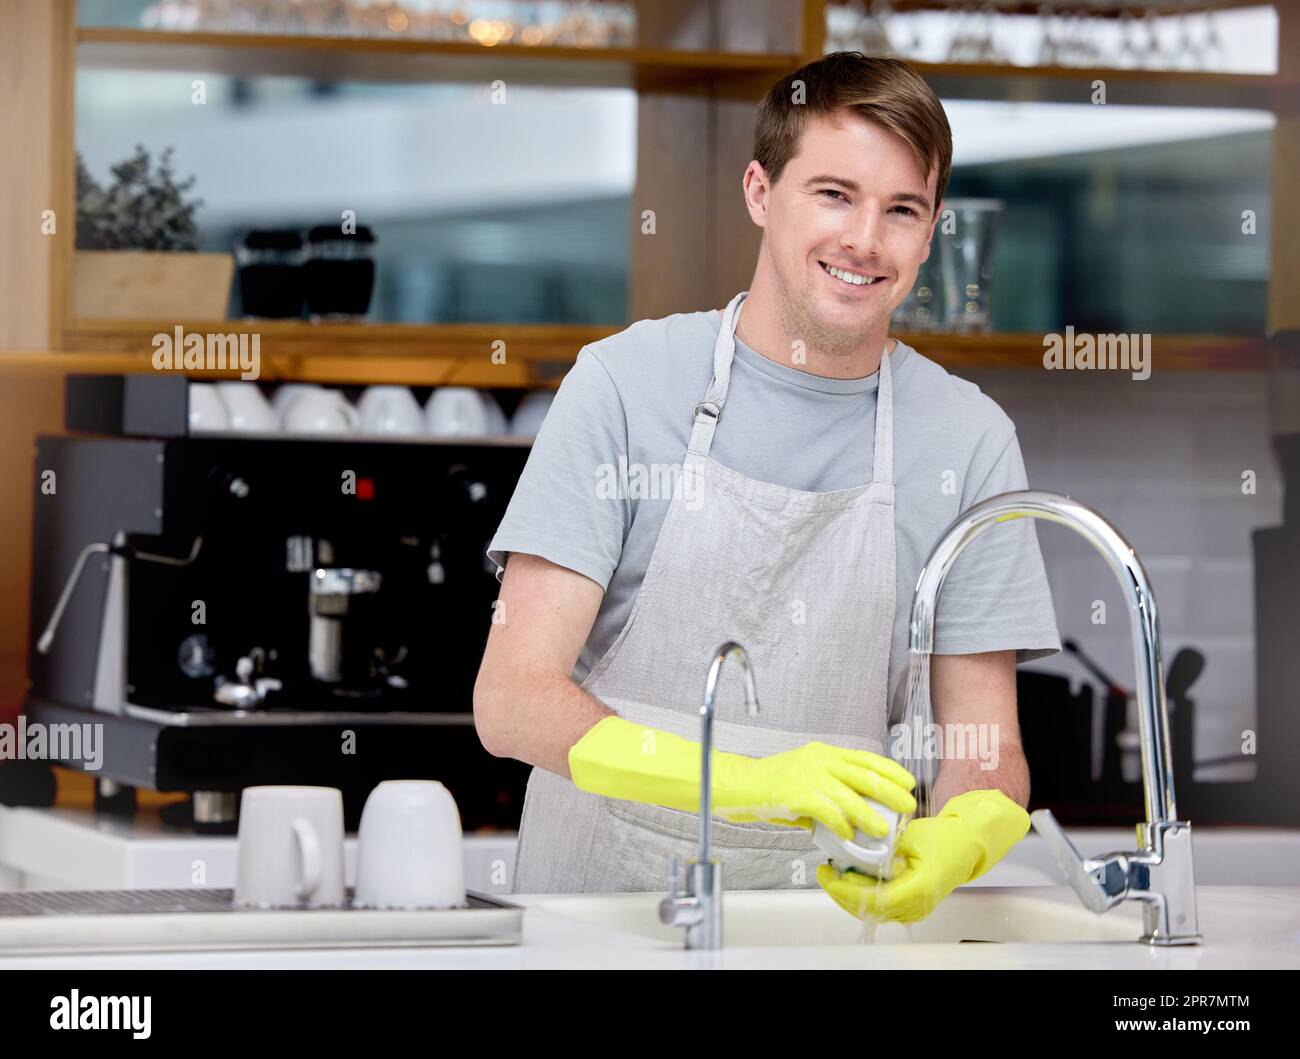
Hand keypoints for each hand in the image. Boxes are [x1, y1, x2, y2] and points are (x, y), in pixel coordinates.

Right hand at [714, 741, 916, 839]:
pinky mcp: (797, 794)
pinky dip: (841, 825)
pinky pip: (827, 812)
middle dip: (890, 792)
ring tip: (883, 830)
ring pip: (850, 796)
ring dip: (869, 815)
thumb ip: (825, 790)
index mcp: (823, 753)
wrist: (737, 784)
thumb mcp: (802, 776)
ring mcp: (808, 776)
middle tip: (907, 806)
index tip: (908, 781)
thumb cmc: (768, 784)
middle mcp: (819, 760)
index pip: (864, 758)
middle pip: (864, 775)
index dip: (889, 770)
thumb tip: (849, 814)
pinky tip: (848, 835)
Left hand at [817, 788, 1029, 922]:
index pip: (872, 900)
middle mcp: (916, 906)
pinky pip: (881, 906)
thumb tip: (853, 857)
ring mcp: (915, 910)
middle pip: (868, 910)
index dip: (845, 890)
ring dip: (850, 894)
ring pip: (872, 911)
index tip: (828, 875)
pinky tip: (852, 877)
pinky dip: (863, 894)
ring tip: (835, 871)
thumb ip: (883, 853)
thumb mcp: (910, 839)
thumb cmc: (944, 838)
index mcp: (918, 889)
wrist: (967, 845)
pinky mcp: (912, 907)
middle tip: (825, 871)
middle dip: (841, 892)